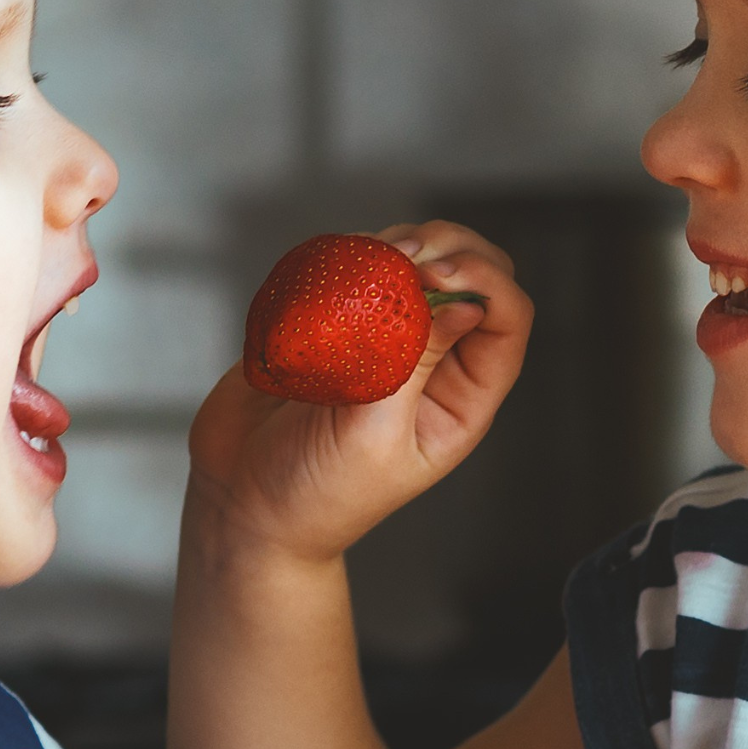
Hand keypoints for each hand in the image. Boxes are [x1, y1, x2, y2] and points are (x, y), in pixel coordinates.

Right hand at [185, 219, 532, 566]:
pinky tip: (324, 274)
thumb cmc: (315, 492)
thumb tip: (466, 302)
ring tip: (357, 264)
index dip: (482, 280)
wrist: (241, 501)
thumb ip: (413, 363)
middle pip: (471, 274)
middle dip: (444, 247)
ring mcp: (384, 338)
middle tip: (398, 251)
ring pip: (416, 261)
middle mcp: (433, 362)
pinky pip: (357, 269)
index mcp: (460, 398)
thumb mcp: (373, 435)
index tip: (432, 273)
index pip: (506, 318)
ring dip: (392, 246)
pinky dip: (346, 256)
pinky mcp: (336, 323)